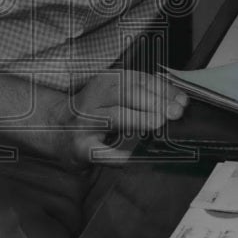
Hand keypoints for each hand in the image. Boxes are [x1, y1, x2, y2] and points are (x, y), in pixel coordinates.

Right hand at [61, 71, 187, 164]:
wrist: (56, 131)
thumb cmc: (94, 113)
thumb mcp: (113, 96)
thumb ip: (144, 94)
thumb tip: (178, 99)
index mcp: (103, 82)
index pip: (136, 80)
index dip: (161, 88)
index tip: (181, 100)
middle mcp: (93, 99)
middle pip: (126, 94)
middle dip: (154, 101)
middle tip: (176, 112)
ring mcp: (86, 123)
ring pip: (115, 116)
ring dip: (140, 118)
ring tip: (159, 123)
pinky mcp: (82, 148)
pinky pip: (102, 152)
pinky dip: (121, 155)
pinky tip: (137, 157)